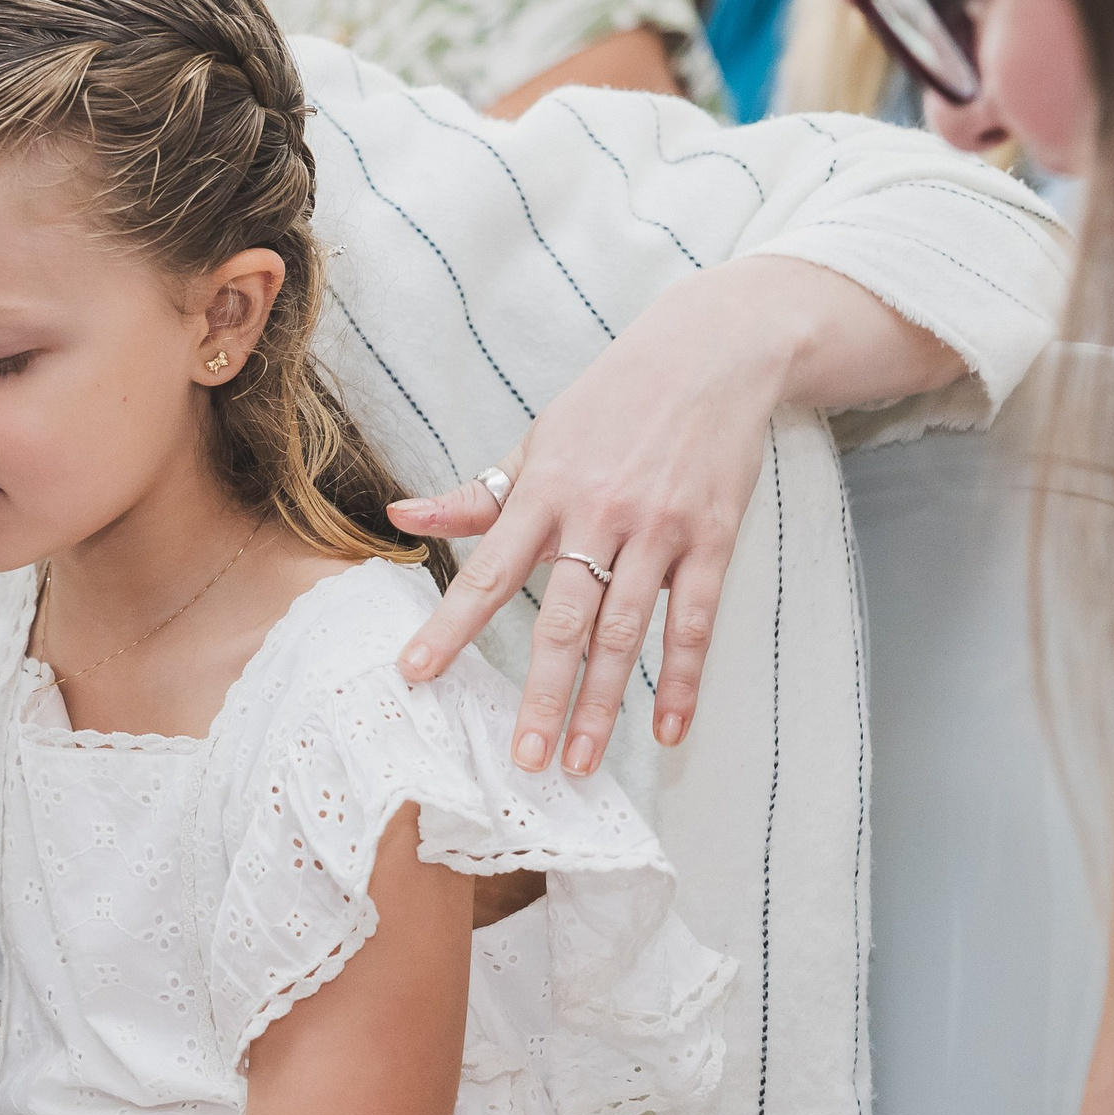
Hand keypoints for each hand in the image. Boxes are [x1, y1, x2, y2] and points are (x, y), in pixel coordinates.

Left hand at [387, 293, 777, 776]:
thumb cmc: (613, 401)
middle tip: (521, 758)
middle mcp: (599, 513)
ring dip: (602, 704)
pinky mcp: (713, 538)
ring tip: (578, 762)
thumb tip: (400, 517)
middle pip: (563, 620)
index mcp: (545, 490)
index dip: (449, 627)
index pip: (488, 571)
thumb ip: (477, 493)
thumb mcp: (539, 438)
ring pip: (625, 632)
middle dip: (540, 694)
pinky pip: (695, 622)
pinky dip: (681, 680)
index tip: (417, 674)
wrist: (712, 352)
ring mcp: (660, 529)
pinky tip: (667, 731)